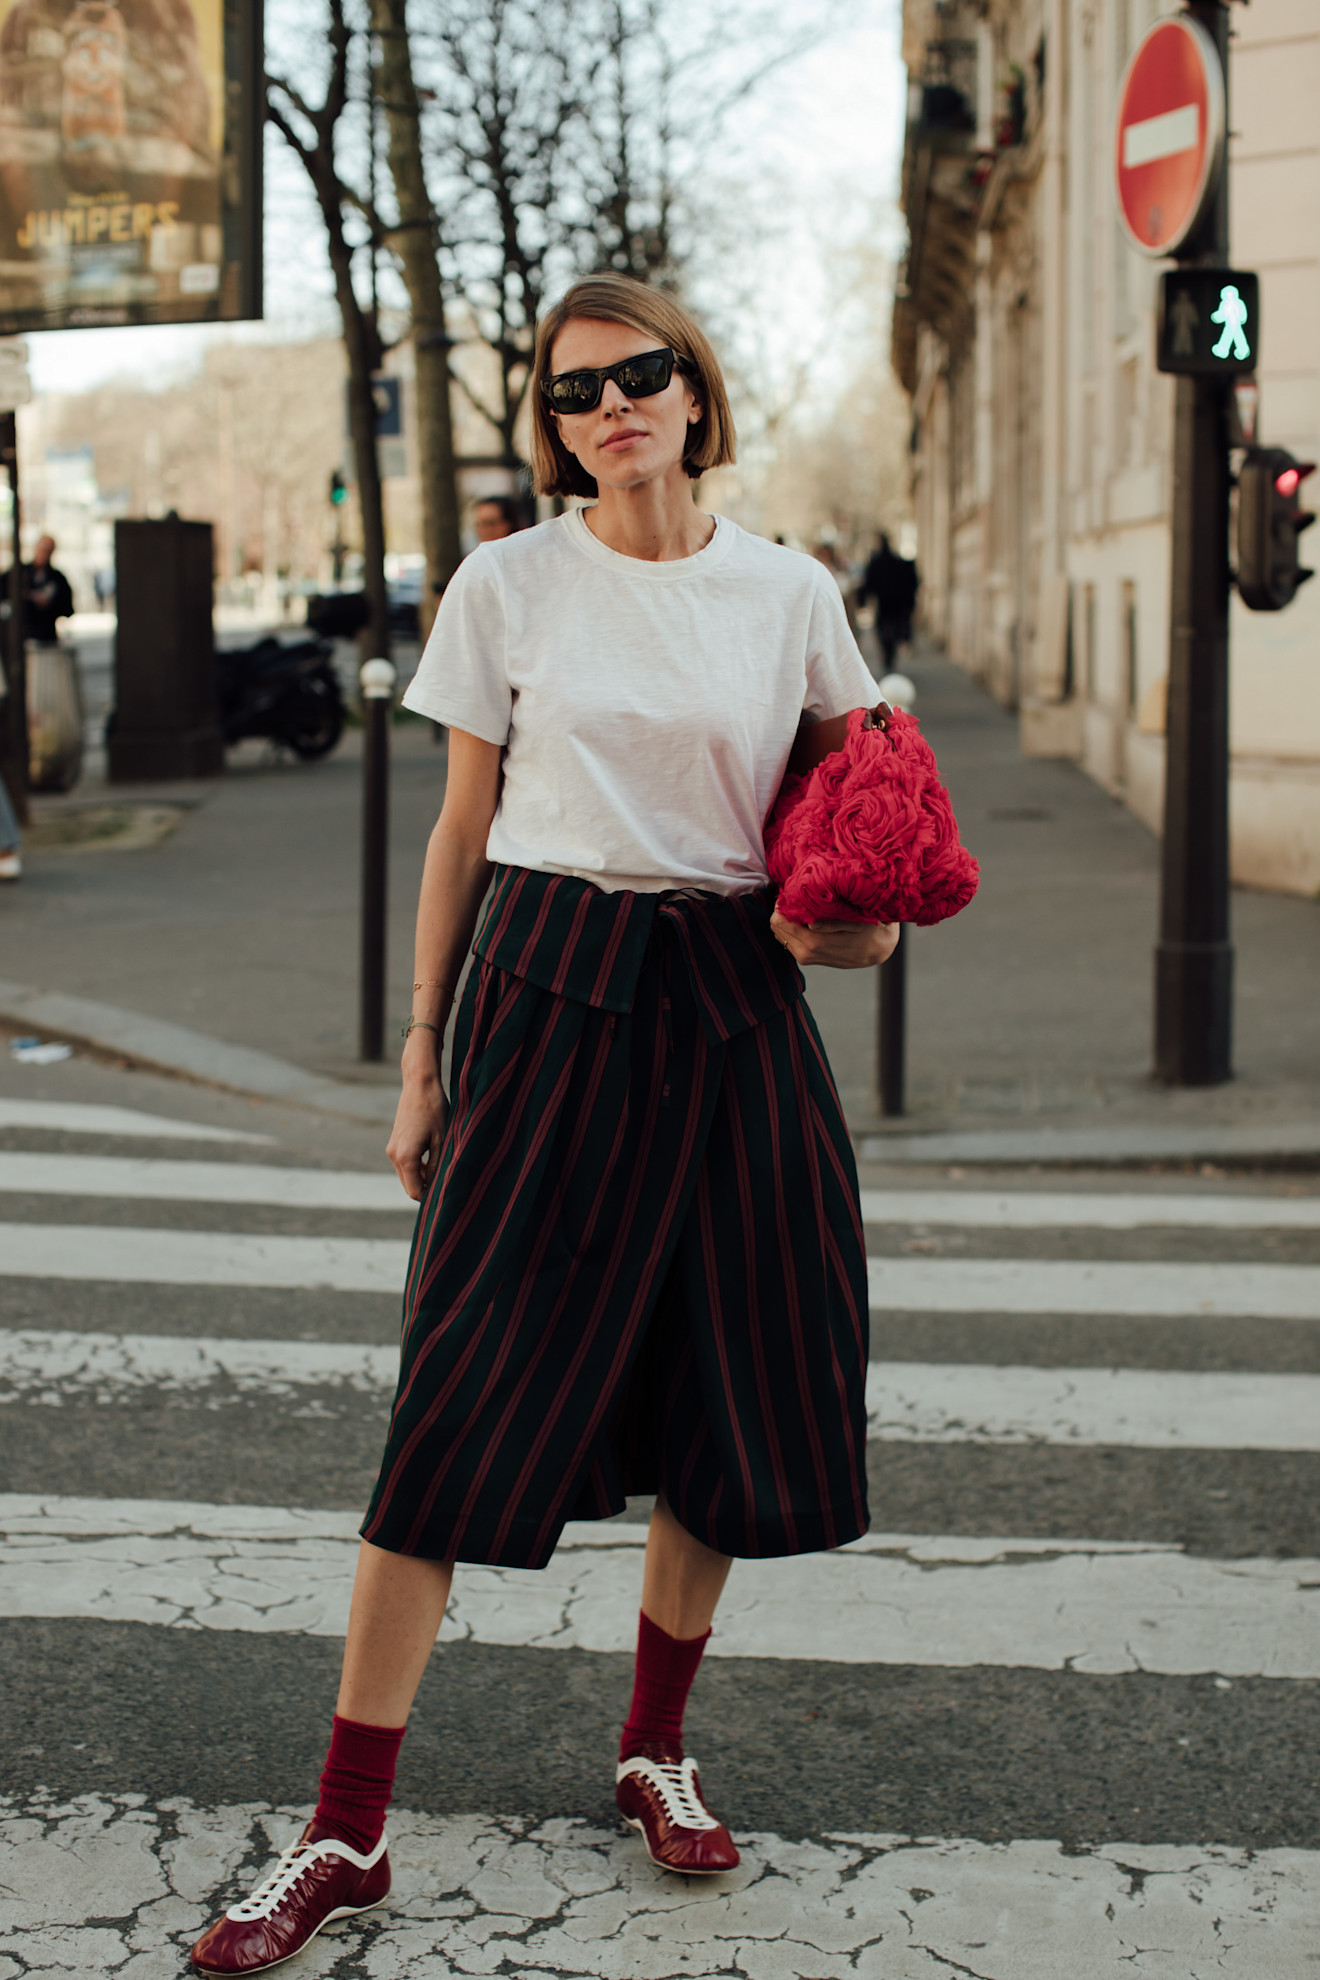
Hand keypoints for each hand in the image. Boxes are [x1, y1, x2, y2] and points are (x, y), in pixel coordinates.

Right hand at [387, 1068, 449, 1201]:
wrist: (419, 1085)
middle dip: (425, 1189)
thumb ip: (437, 1166)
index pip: (414, 1191)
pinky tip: (432, 1160)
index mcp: (406, 1157)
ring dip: (421, 1178)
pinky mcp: (394, 1143)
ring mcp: (391, 1149)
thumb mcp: (441, 1140)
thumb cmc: (434, 1110)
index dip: (429, 1198)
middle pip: (408, 1186)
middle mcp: (394, 1155)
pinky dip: (416, 1168)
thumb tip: (436, 1186)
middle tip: (446, 1187)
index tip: (445, 1198)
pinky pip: (404, 1164)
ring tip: (442, 1171)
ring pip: (406, 1175)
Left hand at [771, 909, 899, 969]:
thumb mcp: (857, 922)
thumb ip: (833, 924)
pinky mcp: (806, 957)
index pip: (780, 922)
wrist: (878, 949)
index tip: (796, 892)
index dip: (783, 904)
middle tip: (800, 897)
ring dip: (789, 919)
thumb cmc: (870, 930)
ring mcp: (804, 957)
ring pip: (780, 934)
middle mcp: (805, 953)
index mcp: (814, 943)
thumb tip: (811, 924)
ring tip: (807, 908)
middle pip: (776, 927)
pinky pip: (788, 939)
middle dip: (784, 911)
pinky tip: (809, 918)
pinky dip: (793, 927)